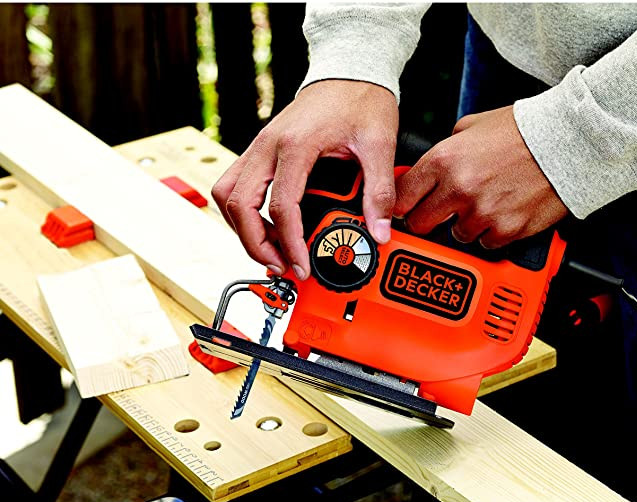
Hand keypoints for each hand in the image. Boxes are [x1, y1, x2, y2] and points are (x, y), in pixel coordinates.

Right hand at [212, 80, 398, 279]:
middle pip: (238, 204)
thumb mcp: (379, 144)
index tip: (302, 266)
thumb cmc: (361, 99)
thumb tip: (379, 231)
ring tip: (271, 251)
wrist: (349, 69)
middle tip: (280, 266)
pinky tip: (267, 226)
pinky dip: (242, 211)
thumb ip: (379, 191)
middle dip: (254, 243)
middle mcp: (268, 145)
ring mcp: (259, 146)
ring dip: (242, 228)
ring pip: (226, 195)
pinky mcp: (260, 149)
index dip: (290, 244)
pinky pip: (234, 184)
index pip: (282, 207)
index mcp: (296, 145)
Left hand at [394, 105, 567, 247]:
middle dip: (427, 219)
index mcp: (444, 161)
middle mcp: (459, 188)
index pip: (402, 196)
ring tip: (484, 204)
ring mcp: (483, 212)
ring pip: (455, 236)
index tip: (405, 208)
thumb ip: (443, 150)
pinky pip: (486, 243)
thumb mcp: (470, 127)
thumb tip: (422, 171)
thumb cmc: (522, 130)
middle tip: (439, 213)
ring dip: (464, 225)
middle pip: (420, 224)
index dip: (402, 204)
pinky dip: (492, 233)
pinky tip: (502, 212)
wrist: (568, 140)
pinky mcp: (507, 230)